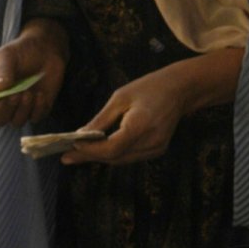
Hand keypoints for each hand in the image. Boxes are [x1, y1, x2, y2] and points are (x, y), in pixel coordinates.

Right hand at [0, 18, 67, 126]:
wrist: (45, 49)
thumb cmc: (20, 51)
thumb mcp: (7, 55)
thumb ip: (2, 71)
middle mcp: (3, 103)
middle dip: (6, 109)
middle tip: (15, 94)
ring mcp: (21, 108)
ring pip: (17, 122)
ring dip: (22, 110)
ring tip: (28, 92)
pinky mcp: (38, 108)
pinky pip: (36, 118)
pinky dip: (38, 109)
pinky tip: (40, 94)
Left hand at [63, 47, 242, 166]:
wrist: (181, 89)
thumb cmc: (149, 87)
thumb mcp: (121, 97)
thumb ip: (101, 119)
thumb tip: (80, 135)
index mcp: (141, 125)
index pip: (111, 148)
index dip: (89, 151)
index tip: (69, 149)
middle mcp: (151, 141)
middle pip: (115, 157)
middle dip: (90, 156)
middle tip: (67, 156)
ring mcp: (157, 148)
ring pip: (121, 160)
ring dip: (101, 157)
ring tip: (79, 153)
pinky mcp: (158, 150)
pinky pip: (130, 157)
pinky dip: (114, 154)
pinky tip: (100, 149)